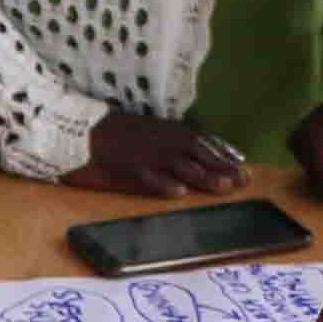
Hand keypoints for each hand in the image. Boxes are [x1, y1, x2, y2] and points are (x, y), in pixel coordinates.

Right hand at [81, 110, 245, 201]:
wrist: (79, 130)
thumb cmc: (115, 131)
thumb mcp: (149, 129)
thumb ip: (173, 138)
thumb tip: (200, 150)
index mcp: (166, 130)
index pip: (201, 140)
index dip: (223, 152)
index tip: (243, 164)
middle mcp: (160, 140)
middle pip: (197, 153)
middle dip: (221, 166)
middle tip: (242, 181)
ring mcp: (145, 153)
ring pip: (179, 165)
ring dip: (202, 176)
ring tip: (222, 187)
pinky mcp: (128, 166)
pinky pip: (148, 176)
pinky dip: (163, 183)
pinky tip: (178, 192)